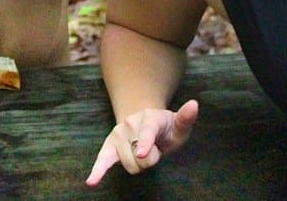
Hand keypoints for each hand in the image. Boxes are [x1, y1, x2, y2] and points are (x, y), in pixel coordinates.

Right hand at [85, 100, 199, 185]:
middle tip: (154, 150)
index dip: (145, 143)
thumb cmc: (165, 128)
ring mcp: (118, 133)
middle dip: (150, 161)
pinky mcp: (109, 145)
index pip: (147, 131)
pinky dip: (97, 171)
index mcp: (150, 117)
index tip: (142, 154)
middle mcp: (130, 123)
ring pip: (127, 164)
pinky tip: (92, 181)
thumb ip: (185, 119)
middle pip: (139, 157)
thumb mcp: (178, 125)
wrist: (144, 121)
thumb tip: (194, 105)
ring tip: (143, 152)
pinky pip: (102, 159)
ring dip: (138, 165)